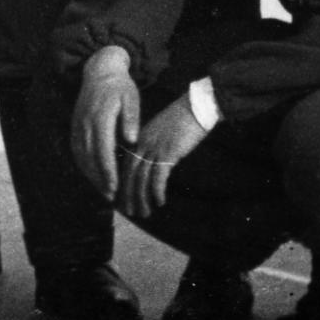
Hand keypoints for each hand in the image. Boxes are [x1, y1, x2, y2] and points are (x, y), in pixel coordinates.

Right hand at [69, 46, 138, 200]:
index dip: (108, 171)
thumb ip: (131, 118)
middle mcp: (85, 123)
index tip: (115, 187)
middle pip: (90, 158)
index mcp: (100, 117)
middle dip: (100, 179)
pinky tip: (94, 176)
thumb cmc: (120, 87)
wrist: (99, 71)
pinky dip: (84, 166)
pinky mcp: (75, 127)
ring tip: (104, 192)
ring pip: (81, 156)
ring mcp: (77, 125)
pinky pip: (77, 150)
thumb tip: (131, 140)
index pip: (102, 150)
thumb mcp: (131, 98)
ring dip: (91, 176)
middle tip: (111, 198)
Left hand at [117, 97, 208, 220]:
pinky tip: (160, 202)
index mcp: (139, 138)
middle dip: (128, 196)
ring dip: (141, 199)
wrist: (196, 106)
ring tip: (144, 213)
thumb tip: (155, 165)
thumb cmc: (183, 120)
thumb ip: (155, 147)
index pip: (125, 165)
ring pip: (141, 178)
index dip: (123, 184)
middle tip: (130, 212)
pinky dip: (157, 191)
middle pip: (129, 174)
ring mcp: (154, 147)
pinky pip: (158, 177)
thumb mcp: (163, 133)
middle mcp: (142, 143)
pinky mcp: (168, 152)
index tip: (122, 199)